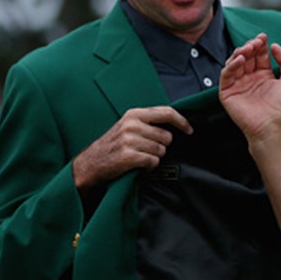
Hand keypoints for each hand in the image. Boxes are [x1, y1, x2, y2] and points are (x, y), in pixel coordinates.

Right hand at [72, 106, 192, 189]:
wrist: (90, 163)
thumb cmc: (113, 145)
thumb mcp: (128, 125)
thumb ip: (148, 122)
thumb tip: (175, 124)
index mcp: (134, 114)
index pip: (167, 112)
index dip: (182, 121)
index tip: (190, 130)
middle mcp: (132, 124)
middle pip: (167, 137)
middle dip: (161, 146)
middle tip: (146, 150)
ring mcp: (129, 140)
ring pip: (161, 151)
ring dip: (154, 157)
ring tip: (139, 156)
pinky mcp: (129, 156)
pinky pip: (153, 162)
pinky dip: (149, 167)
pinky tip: (138, 165)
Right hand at [220, 33, 280, 142]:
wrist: (272, 125)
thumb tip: (275, 46)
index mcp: (263, 76)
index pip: (259, 55)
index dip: (260, 45)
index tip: (263, 37)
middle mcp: (250, 79)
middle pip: (246, 56)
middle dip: (250, 46)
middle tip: (256, 42)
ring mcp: (238, 85)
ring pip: (234, 62)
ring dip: (240, 53)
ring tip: (248, 49)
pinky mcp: (227, 92)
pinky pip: (226, 75)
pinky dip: (231, 65)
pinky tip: (240, 60)